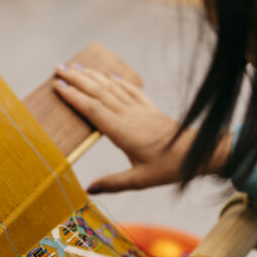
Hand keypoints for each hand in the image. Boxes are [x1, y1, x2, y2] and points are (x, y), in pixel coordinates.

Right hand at [54, 64, 231, 192]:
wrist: (198, 152)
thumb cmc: (169, 167)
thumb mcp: (139, 180)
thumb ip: (113, 183)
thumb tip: (88, 188)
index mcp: (122, 131)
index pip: (92, 109)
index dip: (73, 96)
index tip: (57, 86)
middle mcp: (129, 115)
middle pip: (98, 92)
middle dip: (76, 80)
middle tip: (58, 69)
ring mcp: (140, 110)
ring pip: (112, 88)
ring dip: (92, 76)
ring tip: (75, 67)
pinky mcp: (150, 109)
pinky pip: (131, 91)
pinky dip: (118, 82)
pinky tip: (110, 76)